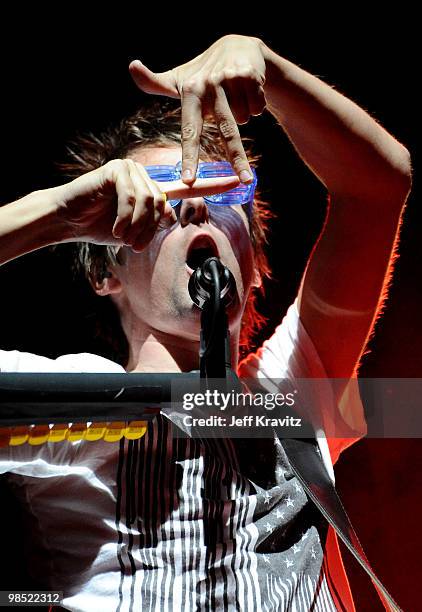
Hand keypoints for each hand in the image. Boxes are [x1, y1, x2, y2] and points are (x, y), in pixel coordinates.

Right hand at [54, 158, 239, 251]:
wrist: (70, 222)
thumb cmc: (102, 227)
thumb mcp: (135, 231)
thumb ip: (156, 224)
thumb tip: (171, 218)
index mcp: (155, 191)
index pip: (189, 188)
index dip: (215, 185)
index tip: (241, 181)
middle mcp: (148, 177)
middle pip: (164, 206)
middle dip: (148, 232)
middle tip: (131, 244)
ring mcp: (133, 170)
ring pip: (151, 203)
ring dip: (136, 227)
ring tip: (121, 236)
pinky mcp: (118, 169)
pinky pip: (133, 198)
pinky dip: (124, 218)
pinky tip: (113, 226)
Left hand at [129, 35, 266, 184]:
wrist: (238, 45)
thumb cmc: (203, 73)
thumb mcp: (179, 79)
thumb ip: (155, 83)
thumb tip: (132, 66)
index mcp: (190, 92)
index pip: (190, 132)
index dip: (190, 157)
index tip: (189, 180)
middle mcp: (209, 85)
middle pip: (226, 131)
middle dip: (237, 158)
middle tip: (246, 181)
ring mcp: (231, 79)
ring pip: (243, 119)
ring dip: (242, 115)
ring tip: (234, 98)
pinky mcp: (250, 75)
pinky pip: (257, 109)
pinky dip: (255, 106)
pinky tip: (248, 91)